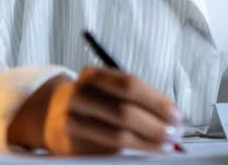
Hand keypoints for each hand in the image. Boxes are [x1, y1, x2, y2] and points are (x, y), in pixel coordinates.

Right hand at [8, 68, 181, 153]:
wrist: (52, 115)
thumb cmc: (94, 100)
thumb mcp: (108, 88)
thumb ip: (136, 97)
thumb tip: (171, 115)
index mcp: (92, 75)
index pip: (129, 85)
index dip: (156, 101)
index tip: (176, 114)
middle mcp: (79, 96)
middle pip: (123, 111)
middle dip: (154, 125)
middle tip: (174, 133)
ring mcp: (72, 121)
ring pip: (116, 135)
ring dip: (147, 142)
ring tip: (165, 145)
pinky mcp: (72, 145)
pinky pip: (107, 151)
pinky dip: (131, 152)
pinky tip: (145, 150)